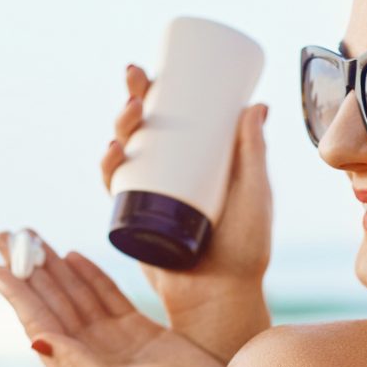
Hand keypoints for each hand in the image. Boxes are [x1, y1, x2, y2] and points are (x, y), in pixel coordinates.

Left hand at [0, 229, 224, 366]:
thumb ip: (79, 366)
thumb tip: (38, 336)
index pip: (40, 326)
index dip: (19, 294)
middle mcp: (87, 357)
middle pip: (52, 305)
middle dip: (29, 270)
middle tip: (5, 235)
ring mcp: (111, 342)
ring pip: (76, 296)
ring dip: (54, 267)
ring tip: (32, 237)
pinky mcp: (138, 331)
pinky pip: (106, 297)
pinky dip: (89, 276)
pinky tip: (72, 257)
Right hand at [101, 63, 273, 364]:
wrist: (221, 297)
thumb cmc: (245, 251)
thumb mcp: (254, 196)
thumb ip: (254, 154)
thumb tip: (257, 104)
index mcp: (199, 165)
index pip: (173, 120)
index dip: (155, 92)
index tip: (150, 69)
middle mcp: (171, 178)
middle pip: (144, 131)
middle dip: (131, 101)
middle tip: (136, 82)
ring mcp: (150, 199)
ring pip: (126, 155)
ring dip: (119, 128)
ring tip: (129, 116)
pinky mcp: (136, 223)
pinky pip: (115, 190)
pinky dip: (109, 168)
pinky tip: (113, 153)